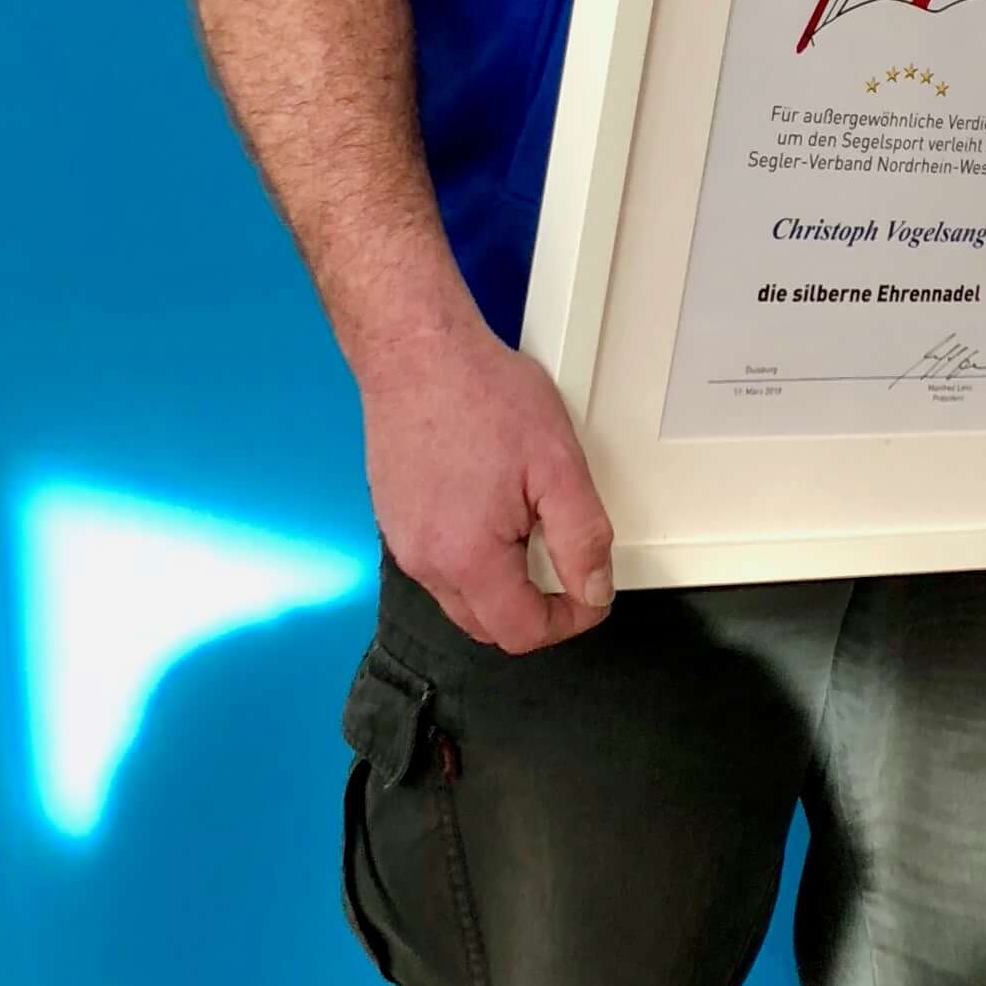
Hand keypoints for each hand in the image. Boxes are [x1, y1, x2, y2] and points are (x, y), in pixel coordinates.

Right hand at [358, 322, 614, 650]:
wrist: (416, 352)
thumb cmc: (483, 396)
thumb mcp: (559, 465)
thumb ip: (582, 538)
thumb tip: (593, 591)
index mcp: (468, 559)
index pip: (520, 632)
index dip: (567, 622)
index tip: (590, 592)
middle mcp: (424, 562)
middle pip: (485, 624)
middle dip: (532, 610)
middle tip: (564, 568)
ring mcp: (401, 542)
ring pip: (458, 596)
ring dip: (499, 585)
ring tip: (527, 530)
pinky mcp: (391, 518)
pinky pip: (436, 563)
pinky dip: (469, 558)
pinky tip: (488, 511)